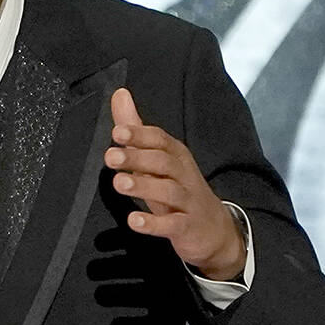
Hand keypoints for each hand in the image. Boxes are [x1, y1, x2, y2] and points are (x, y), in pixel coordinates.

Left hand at [104, 88, 245, 280]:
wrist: (214, 230)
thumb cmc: (178, 189)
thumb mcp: (157, 160)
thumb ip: (136, 130)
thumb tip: (119, 94)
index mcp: (176, 156)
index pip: (160, 140)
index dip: (140, 135)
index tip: (117, 132)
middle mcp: (184, 175)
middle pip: (163, 162)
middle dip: (137, 157)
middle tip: (111, 156)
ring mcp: (188, 202)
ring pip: (169, 191)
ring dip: (143, 186)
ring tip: (119, 183)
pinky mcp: (188, 227)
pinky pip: (173, 224)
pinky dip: (154, 223)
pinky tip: (135, 220)